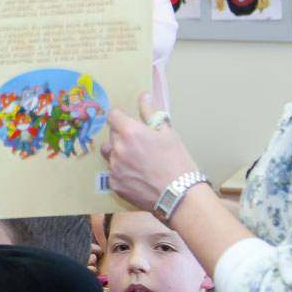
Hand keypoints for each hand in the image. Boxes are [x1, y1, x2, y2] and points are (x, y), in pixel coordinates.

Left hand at [101, 94, 201, 212]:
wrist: (180, 195)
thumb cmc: (177, 162)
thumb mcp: (168, 133)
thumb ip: (151, 112)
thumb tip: (143, 96)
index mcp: (131, 132)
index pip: (113, 115)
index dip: (120, 117)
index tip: (127, 122)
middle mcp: (118, 148)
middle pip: (112, 135)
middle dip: (123, 136)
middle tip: (141, 146)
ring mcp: (114, 167)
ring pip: (111, 154)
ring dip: (120, 154)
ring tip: (138, 162)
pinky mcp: (114, 184)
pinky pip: (113, 172)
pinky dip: (122, 172)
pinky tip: (138, 177)